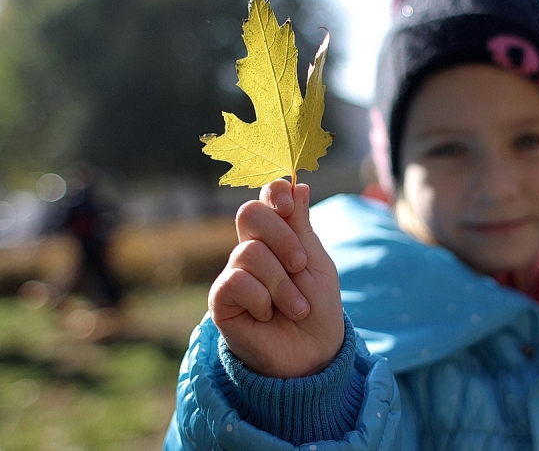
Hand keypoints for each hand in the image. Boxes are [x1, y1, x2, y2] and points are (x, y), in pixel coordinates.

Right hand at [208, 179, 343, 378]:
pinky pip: (237, 281)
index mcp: (276, 236)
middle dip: (282, 238)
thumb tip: (299, 185)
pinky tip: (267, 316)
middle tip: (299, 266)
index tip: (288, 205)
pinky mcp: (221, 299)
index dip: (274, 193)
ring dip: (282, 284)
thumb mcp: (316, 262)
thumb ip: (302, 226)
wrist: (312, 353)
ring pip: (250, 253)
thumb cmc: (317, 308)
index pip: (266, 199)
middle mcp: (250, 249)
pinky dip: (262, 300)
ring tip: (295, 307)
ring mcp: (234, 272)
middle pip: (250, 214)